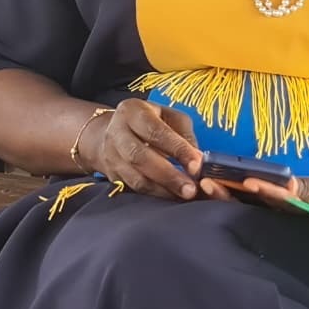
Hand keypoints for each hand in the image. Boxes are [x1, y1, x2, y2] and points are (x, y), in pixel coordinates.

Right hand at [85, 99, 201, 200]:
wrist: (113, 132)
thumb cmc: (149, 121)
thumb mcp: (169, 116)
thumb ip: (184, 134)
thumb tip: (198, 160)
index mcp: (132, 111)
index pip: (155, 131)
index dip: (177, 149)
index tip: (197, 165)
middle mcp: (116, 133)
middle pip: (140, 157)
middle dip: (168, 176)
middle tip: (190, 189)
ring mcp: (111, 156)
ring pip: (135, 178)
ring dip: (162, 190)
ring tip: (184, 195)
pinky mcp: (112, 175)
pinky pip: (134, 189)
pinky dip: (155, 195)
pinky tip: (171, 196)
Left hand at [206, 168, 308, 224]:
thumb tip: (288, 187)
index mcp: (299, 213)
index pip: (274, 203)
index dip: (259, 193)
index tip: (243, 182)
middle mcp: (285, 216)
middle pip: (252, 208)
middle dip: (228, 196)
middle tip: (205, 182)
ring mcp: (282, 213)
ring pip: (248, 206)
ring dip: (226, 195)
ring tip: (203, 180)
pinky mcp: (281, 208)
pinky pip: (256, 202)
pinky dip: (236, 192)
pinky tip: (218, 182)